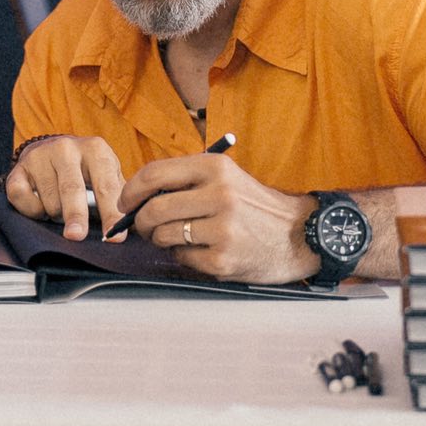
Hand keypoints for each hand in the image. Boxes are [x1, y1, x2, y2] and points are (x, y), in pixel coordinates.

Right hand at [4, 135, 125, 240]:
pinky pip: (22, 198)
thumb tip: (135, 226)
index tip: (114, 236)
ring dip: (56, 215)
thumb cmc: (85, 170)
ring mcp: (40, 156)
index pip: (105, 186)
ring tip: (61, 210)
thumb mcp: (106, 174)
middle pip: (72, 189)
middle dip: (76, 215)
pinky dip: (32, 211)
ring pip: (49, 200)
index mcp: (95, 149)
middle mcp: (66, 147)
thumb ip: (119, 196)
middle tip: (77, 236)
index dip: (110, 213)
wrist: (50, 150)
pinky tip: (41, 206)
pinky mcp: (18, 168)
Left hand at [115, 152, 315, 283]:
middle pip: (154, 209)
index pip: (155, 174)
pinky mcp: (224, 258)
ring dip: (161, 240)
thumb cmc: (254, 206)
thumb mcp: (226, 178)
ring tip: (174, 238)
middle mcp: (220, 194)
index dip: (131, 190)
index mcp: (215, 167)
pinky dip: (184, 256)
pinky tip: (200, 251)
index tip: (125, 202)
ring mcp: (223, 228)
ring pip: (165, 235)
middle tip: (144, 227)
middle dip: (141, 221)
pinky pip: (183, 258)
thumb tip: (136, 195)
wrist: (300, 235)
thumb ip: (185, 180)